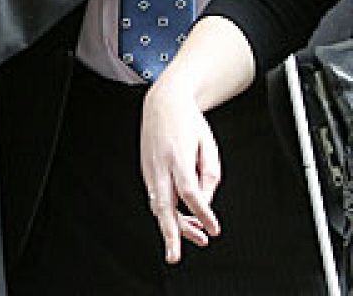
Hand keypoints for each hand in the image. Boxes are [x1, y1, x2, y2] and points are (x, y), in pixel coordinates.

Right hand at [140, 76, 223, 262]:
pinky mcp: (147, 171)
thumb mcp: (209, 146)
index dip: (202, 213)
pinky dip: (170, 212)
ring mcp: (149, 169)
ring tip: (197, 237)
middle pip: (162, 205)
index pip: (189, 192)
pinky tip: (185, 220)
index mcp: (177, 156)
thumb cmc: (188, 123)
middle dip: (169, 233)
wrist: (163, 103)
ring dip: (174, 225)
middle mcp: (159, 165)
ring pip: (158, 206)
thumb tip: (205, 202)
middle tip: (174, 256)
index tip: (214, 229)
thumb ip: (210, 176)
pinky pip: (156, 197)